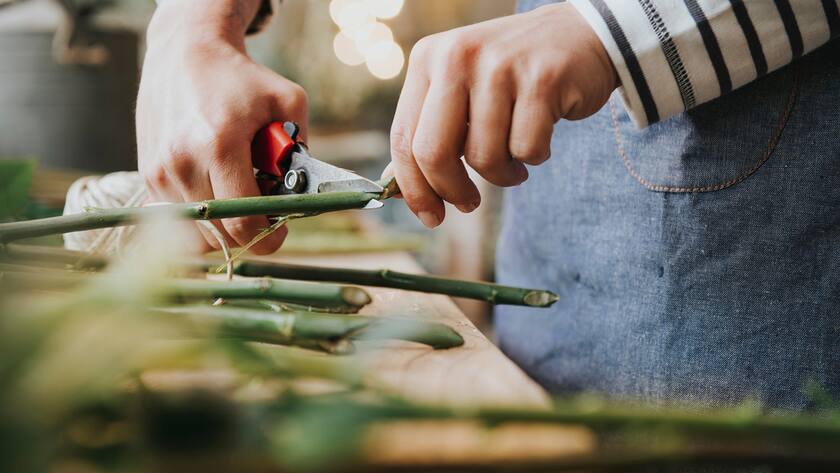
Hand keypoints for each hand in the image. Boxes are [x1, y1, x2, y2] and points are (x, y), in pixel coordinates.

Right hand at [136, 0, 306, 253]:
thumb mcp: (289, 102)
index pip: (243, 221)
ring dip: (223, 227)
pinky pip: (178, 219)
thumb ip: (302, 149)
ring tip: (238, 196)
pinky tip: (215, 192)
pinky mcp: (147, 174)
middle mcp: (182, 162)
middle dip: (248, 232)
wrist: (185, 51)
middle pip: (220, 235)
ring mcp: (159, 171)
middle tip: (263, 213)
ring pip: (196, 233)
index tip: (280, 231)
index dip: (267, 237)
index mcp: (220, 144)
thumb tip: (300, 196)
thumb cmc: (243, 79)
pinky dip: (201, 216)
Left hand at [387, 3, 617, 227]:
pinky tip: (541, 136)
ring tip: (515, 160)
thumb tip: (394, 188)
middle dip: (451, 190)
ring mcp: (499, 66)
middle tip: (468, 204)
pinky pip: (526, 148)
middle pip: (434, 152)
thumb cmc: (511, 76)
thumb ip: (428, 132)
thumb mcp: (460, 91)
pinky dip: (534, 156)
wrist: (579, 35)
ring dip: (502, 174)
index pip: (403, 138)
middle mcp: (457, 57)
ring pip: (483, 156)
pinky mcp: (542, 79)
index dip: (413, 188)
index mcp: (427, 59)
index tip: (430, 216)